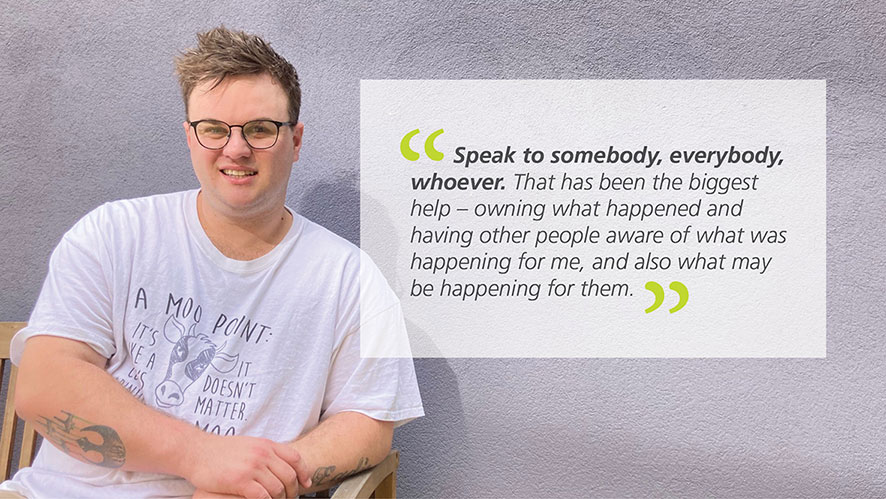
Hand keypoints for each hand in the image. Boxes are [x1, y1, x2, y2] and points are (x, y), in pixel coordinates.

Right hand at [182, 434, 310, 497]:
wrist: (196, 451)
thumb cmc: (220, 450)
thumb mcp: (248, 445)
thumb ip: (265, 452)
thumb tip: (279, 462)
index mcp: (266, 445)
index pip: (295, 458)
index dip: (303, 472)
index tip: (306, 484)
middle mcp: (262, 454)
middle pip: (289, 476)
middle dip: (292, 491)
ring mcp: (252, 467)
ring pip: (277, 489)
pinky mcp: (240, 480)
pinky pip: (262, 497)